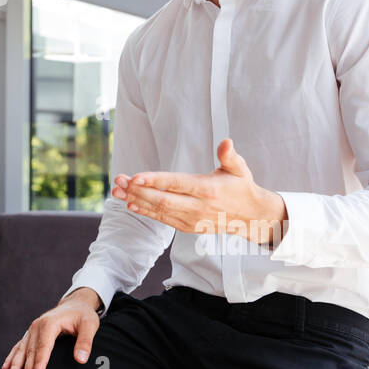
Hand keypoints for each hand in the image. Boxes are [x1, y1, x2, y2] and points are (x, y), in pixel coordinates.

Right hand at [1, 288, 101, 368]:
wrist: (74, 304)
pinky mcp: (31, 334)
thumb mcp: (90, 325)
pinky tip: (5, 368)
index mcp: (50, 323)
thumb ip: (85, 342)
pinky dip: (12, 358)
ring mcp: (32, 330)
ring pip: (21, 350)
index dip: (39, 363)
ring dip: (16, 366)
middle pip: (30, 351)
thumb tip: (80, 359)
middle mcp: (37, 326)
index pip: (43, 347)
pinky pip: (19, 347)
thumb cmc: (83, 315)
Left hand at [113, 138, 287, 246]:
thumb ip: (230, 156)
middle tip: (118, 181)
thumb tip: (225, 141)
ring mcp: (191, 219)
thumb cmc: (241, 187)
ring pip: (159, 210)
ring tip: (117, 192)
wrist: (251, 217)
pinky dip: (146, 212)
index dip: (154, 181)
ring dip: (136, 200)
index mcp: (207, 189)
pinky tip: (131, 204)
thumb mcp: (240, 168)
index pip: (176, 184)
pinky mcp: (187, 227)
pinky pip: (163, 219)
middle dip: (137, 190)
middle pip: (162, 200)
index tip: (135, 177)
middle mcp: (198, 206)